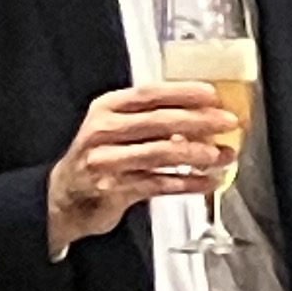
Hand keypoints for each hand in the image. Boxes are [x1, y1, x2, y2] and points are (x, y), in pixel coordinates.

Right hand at [47, 81, 237, 251]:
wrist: (64, 198)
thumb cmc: (98, 158)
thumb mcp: (115, 128)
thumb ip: (151, 121)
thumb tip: (201, 118)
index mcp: (107, 108)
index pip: (149, 94)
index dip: (183, 92)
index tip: (211, 94)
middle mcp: (104, 131)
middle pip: (159, 121)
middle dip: (199, 121)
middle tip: (227, 122)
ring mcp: (108, 161)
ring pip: (161, 153)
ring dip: (197, 154)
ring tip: (222, 155)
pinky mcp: (115, 190)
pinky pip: (160, 184)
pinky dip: (188, 183)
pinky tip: (207, 181)